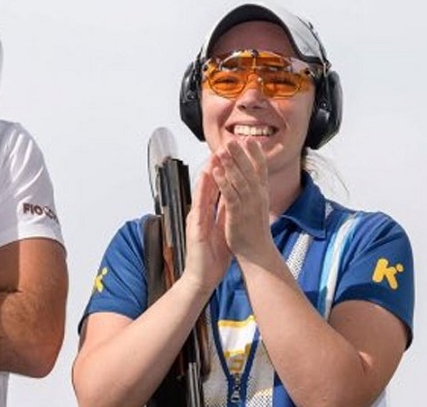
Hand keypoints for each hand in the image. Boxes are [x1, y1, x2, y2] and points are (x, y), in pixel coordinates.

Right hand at [183, 162, 231, 291]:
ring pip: (200, 193)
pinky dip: (202, 195)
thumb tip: (231, 200)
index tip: (229, 155)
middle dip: (213, 166)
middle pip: (206, 186)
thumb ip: (223, 214)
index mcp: (207, 214)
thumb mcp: (220, 230)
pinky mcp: (194, 229)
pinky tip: (205, 185)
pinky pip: (199, 208)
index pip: (214, 188)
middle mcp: (199, 213)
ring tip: (212, 159)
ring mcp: (195, 220)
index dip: (221, 171)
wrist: (201, 278)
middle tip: (220, 147)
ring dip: (205, 176)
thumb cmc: (211, 257)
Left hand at [209, 140, 271, 258]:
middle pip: (249, 171)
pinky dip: (224, 182)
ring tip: (223, 150)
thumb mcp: (257, 208)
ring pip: (240, 181)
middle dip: (241, 154)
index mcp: (260, 196)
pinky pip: (230, 196)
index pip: (260, 171)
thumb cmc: (254, 232)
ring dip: (231, 165)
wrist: (257, 254)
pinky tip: (217, 172)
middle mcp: (257, 198)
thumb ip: (254, 193)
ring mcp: (248, 207)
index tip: (251, 140)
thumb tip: (251, 180)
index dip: (256, 155)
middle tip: (234, 139)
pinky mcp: (237, 216)